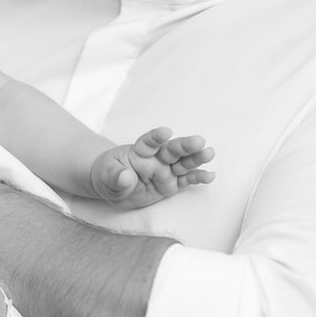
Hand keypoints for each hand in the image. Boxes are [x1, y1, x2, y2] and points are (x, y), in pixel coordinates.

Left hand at [88, 127, 213, 208]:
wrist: (114, 185)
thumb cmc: (108, 174)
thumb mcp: (105, 177)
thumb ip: (114, 177)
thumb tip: (125, 177)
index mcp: (139, 151)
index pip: (148, 142)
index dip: (156, 137)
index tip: (165, 132)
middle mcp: (156, 159)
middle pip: (172, 150)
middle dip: (185, 146)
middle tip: (198, 141)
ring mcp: (165, 171)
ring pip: (183, 163)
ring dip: (196, 158)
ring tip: (209, 153)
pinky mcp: (171, 184)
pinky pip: (185, 181)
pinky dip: (197, 178)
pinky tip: (210, 176)